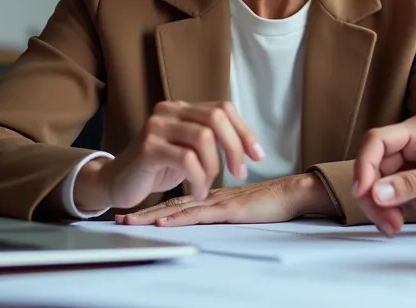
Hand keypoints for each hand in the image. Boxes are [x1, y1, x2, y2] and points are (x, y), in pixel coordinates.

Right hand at [74, 100, 263, 211]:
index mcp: (182, 108)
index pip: (223, 108)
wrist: (117, 182)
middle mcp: (169, 111)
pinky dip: (198, 178)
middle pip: (216, 117)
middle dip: (235, 147)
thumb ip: (212, 140)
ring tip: (208, 185)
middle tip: (240, 172)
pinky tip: (197, 191)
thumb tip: (250, 147)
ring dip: (214, 166)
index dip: (244, 131)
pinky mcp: (148, 148)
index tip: (258, 155)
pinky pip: (186, 159)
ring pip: (203, 138)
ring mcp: (157, 127)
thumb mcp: (189, 150)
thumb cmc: (157, 169)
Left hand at [114, 173, 336, 225]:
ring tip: (131, 221)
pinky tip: (163, 222)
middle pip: (171, 203)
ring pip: (179, 207)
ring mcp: (219, 201)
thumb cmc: (275, 201)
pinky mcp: (230, 210)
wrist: (295, 193)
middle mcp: (211, 196)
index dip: (156, 207)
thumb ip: (227, 209)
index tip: (135, 213)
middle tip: (120, 218)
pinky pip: (199, 214)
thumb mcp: (244, 207)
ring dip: (153, 216)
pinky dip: (179, 218)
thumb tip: (214, 216)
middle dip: (145, 212)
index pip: (179, 200)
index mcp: (214, 195)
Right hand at [351, 113, 415, 234]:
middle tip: (385, 219)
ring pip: (373, 182)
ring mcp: (402, 158)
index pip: (377, 140)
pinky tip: (395, 221)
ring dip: (378, 207)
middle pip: (372, 164)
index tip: (363, 191)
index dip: (365, 165)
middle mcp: (407, 140)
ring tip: (394, 225)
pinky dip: (384, 210)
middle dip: (372, 195)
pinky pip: (380, 193)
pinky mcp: (400, 176)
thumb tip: (377, 193)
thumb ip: (410, 185)